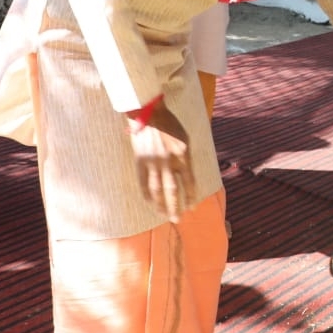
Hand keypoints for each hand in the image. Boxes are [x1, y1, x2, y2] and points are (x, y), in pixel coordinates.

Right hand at [128, 102, 195, 221]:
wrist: (148, 112)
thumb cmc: (170, 124)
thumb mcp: (184, 138)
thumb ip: (186, 157)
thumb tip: (187, 176)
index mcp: (183, 154)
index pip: (189, 181)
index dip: (191, 196)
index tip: (192, 207)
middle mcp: (168, 160)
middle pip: (172, 190)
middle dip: (175, 207)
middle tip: (177, 219)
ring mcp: (153, 162)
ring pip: (156, 190)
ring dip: (160, 204)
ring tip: (163, 214)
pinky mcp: (140, 161)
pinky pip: (143, 182)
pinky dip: (147, 195)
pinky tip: (150, 202)